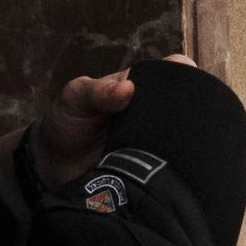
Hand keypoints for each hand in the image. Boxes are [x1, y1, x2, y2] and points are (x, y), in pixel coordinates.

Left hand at [36, 54, 197, 185]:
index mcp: (143, 86)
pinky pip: (175, 167)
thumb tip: (128, 88)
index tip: (185, 91)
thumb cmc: (68, 121)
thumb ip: (98, 91)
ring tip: (177, 153)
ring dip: (186, 144)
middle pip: (190, 106)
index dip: (186, 77)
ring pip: (187, 138)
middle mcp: (157, 112)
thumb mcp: (76, 97)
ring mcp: (159, 141)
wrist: (53, 167)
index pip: (177, 71)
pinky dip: (177, 169)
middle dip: (192, 114)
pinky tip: (174, 173)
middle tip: (182, 128)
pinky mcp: (155, 170)